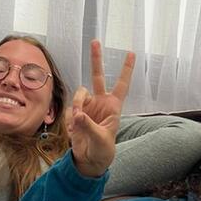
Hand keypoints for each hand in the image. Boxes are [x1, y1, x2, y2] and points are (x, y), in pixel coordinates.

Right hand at [68, 40, 135, 177]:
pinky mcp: (75, 112)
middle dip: (96, 59)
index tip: (131, 52)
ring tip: (77, 120)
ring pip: (79, 94)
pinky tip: (75, 130)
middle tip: (95, 41)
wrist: (89, 159)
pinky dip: (70, 118)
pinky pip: (69, 108)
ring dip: (77, 104)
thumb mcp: (100, 139)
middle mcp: (100, 102)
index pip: (121, 84)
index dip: (126, 69)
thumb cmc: (102, 150)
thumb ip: (89, 126)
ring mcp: (87, 106)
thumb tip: (78, 114)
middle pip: (97, 76)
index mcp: (113, 106)